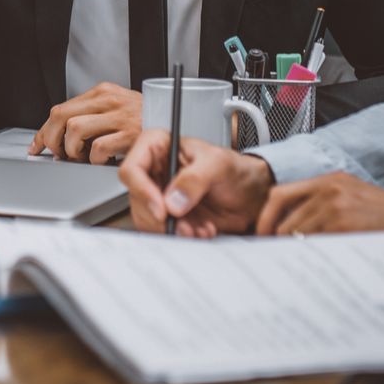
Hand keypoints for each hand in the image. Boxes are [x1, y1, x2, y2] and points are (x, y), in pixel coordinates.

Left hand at [32, 82, 140, 163]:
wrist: (179, 121)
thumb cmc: (147, 120)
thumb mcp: (118, 109)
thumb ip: (93, 116)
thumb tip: (62, 136)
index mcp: (103, 92)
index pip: (61, 109)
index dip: (43, 131)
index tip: (37, 145)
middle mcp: (109, 100)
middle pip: (61, 116)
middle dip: (52, 140)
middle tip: (58, 154)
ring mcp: (120, 116)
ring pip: (75, 130)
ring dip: (72, 150)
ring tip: (82, 157)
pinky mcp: (131, 134)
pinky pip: (99, 148)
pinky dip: (95, 159)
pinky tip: (102, 160)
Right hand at [119, 131, 273, 236]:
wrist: (251, 195)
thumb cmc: (236, 170)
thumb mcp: (219, 165)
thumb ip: (195, 178)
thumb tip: (172, 200)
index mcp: (159, 147)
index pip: (132, 168)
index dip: (142, 190)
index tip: (162, 209)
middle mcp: (154, 171)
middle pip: (137, 199)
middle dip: (162, 218)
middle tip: (185, 224)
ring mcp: (159, 195)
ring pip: (147, 219)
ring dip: (173, 229)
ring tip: (198, 227)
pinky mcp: (168, 216)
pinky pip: (162, 231)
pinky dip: (181, 236)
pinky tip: (200, 229)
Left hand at [255, 172, 383, 269]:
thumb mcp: (358, 205)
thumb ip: (325, 212)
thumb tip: (293, 236)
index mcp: (332, 181)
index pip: (279, 195)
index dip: (265, 220)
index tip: (260, 238)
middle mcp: (330, 187)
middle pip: (279, 215)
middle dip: (272, 239)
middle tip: (270, 259)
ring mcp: (335, 203)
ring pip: (292, 233)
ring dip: (289, 252)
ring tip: (294, 269)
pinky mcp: (344, 222)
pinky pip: (311, 244)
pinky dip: (307, 258)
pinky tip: (313, 270)